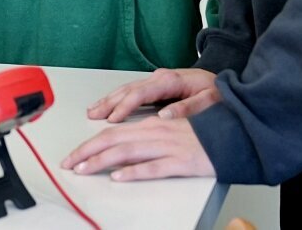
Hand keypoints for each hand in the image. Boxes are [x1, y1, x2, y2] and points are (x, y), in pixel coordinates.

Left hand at [62, 116, 214, 180]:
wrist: (233, 136)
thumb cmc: (201, 136)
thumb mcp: (169, 133)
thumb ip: (145, 140)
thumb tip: (119, 154)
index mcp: (150, 125)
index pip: (112, 133)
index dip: (89, 144)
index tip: (72, 156)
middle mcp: (155, 132)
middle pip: (113, 140)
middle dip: (86, 152)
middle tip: (68, 164)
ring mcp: (168, 146)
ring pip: (127, 152)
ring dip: (101, 161)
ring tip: (83, 169)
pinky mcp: (181, 161)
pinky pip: (154, 167)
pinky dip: (134, 172)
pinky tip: (120, 177)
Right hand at [86, 67, 220, 122]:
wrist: (222, 80)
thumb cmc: (217, 92)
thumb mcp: (211, 100)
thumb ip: (189, 107)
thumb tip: (164, 116)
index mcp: (171, 80)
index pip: (141, 93)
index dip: (125, 106)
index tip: (113, 119)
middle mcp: (160, 77)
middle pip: (128, 89)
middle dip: (109, 103)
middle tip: (92, 116)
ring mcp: (156, 79)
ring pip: (126, 89)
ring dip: (108, 100)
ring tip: (92, 111)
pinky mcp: (155, 84)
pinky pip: (130, 90)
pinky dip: (116, 98)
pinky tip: (106, 105)